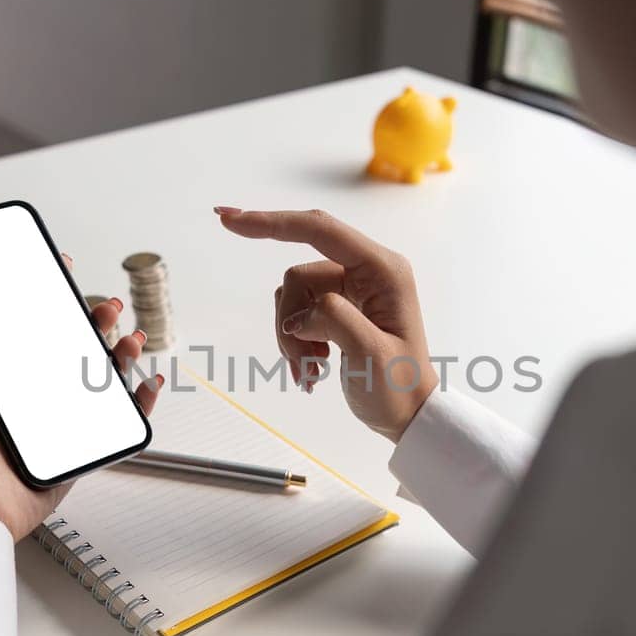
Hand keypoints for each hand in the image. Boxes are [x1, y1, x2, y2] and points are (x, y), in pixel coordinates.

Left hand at [0, 264, 159, 541]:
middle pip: (71, 348)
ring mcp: (53, 422)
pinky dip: (138, 404)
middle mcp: (27, 396)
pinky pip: (114, 423)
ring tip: (130, 339)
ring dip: (120, 355)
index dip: (49, 297)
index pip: (29, 326)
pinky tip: (147, 383)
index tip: (61, 270)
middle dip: (95, 321)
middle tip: (106, 306)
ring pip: (97, 379)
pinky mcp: (74, 449)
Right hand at [216, 207, 436, 441]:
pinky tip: (313, 369)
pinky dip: (296, 342)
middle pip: (299, 275)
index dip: (272, 222)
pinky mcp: (340, 307)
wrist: (408, 415)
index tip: (228, 219)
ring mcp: (352, 289)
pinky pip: (298, 313)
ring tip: (312, 371)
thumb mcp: (370, 354)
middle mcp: (368, 271)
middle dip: (290, 319)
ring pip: (294, 297)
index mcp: (383, 270)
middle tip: (303, 364)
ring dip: (293, 338)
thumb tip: (299, 316)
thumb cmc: (399, 386)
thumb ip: (334, 320)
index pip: (320, 231)